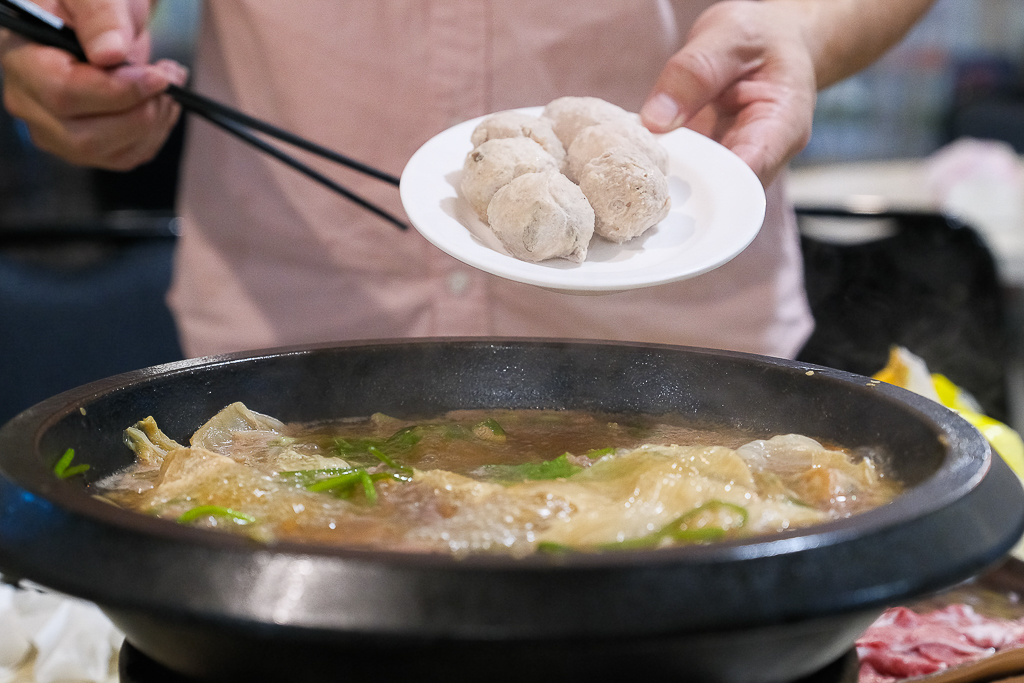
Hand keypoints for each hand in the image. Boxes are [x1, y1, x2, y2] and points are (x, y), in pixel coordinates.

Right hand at [0, 0, 187, 169]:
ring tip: (169, 83)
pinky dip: (155, 133)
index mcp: (22, 59)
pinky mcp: (86, 146)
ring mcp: (56, 132)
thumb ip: (100, 17)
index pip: (64, 94)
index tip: (157, 77)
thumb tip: (110, 54)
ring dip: (155, 123)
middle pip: (86, 136)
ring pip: (111, 153)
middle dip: (142, 112)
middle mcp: (30, 103)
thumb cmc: (90, 5)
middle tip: (169, 76)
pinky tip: (160, 102)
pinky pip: (127, 156)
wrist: (100, 21)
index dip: (118, 92)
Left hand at [639, 1, 816, 186]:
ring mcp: (739, 164)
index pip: (747, 176)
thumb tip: (656, 121)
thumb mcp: (728, 36)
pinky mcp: (716, 163)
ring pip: (703, 192)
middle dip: (681, 190)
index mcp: (782, 127)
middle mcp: (765, 156)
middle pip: (723, 193)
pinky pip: (691, 177)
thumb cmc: (761, 37)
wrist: (771, 42)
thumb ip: (693, 72)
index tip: (668, 182)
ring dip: (670, 184)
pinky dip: (666, 171)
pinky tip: (645, 160)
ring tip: (640, 167)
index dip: (707, 188)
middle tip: (641, 176)